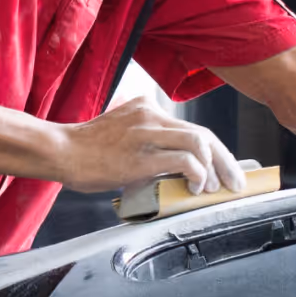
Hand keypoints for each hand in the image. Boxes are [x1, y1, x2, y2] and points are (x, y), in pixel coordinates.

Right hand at [53, 96, 245, 194]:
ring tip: (212, 188)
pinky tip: (194, 187)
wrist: (60, 151)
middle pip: (203, 133)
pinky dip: (197, 175)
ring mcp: (146, 132)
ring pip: (199, 141)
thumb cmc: (88, 149)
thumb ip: (147, 138)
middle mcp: (150, 114)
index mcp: (146, 108)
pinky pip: (183, 160)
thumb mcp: (121, 130)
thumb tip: (173, 164)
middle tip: (235, 182)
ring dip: (213, 167)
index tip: (226, 167)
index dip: (215, 149)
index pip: (192, 126)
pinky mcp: (142, 154)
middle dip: (225, 160)